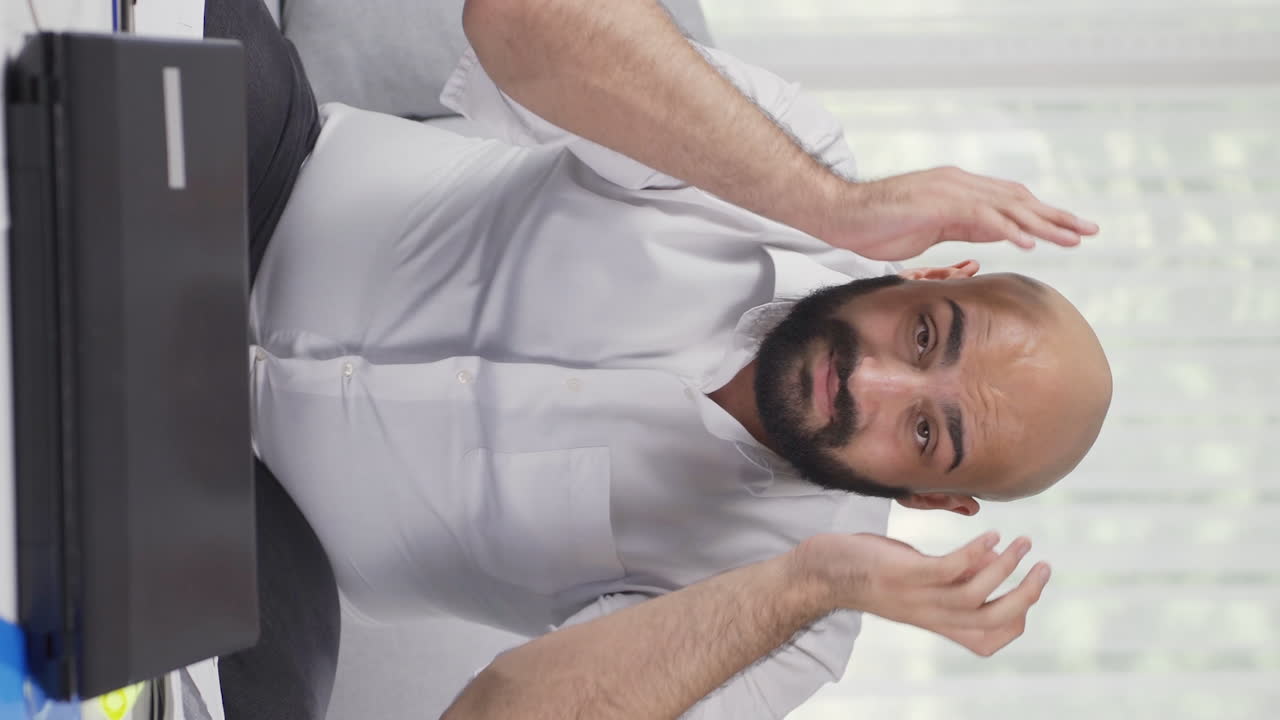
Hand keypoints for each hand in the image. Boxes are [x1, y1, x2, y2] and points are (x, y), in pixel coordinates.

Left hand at [792, 531, 1049, 656]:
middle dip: (1026, 593)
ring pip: (975, 595)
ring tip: (1021, 540)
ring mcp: (917, 596)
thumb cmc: (873, 570)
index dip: (1017, 619)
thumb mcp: (918, 577)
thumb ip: (952, 574)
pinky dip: (975, 552)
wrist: (822, 573)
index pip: (990, 639)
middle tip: (1044, 564)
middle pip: (994, 620)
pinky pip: (949, 569)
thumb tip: (993, 554)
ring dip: (1006, 566)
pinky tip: (990, 532)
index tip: (1028, 589)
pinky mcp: (902, 575)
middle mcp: (931, 614)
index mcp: (937, 621)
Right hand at [819, 167, 1099, 260]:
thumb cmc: (873, 227)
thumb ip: (957, 230)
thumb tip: (984, 243)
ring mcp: (951, 191)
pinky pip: (983, 217)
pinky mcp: (940, 203)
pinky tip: (1030, 244)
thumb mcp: (925, 231)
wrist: (841, 214)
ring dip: (1044, 224)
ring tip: (1073, 238)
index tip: (1069, 230)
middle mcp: (960, 184)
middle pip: (1019, 199)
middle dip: (1056, 216)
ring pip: (1009, 207)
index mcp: (958, 191)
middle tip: (1090, 230)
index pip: (1009, 201)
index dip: (1041, 216)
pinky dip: (1010, 230)